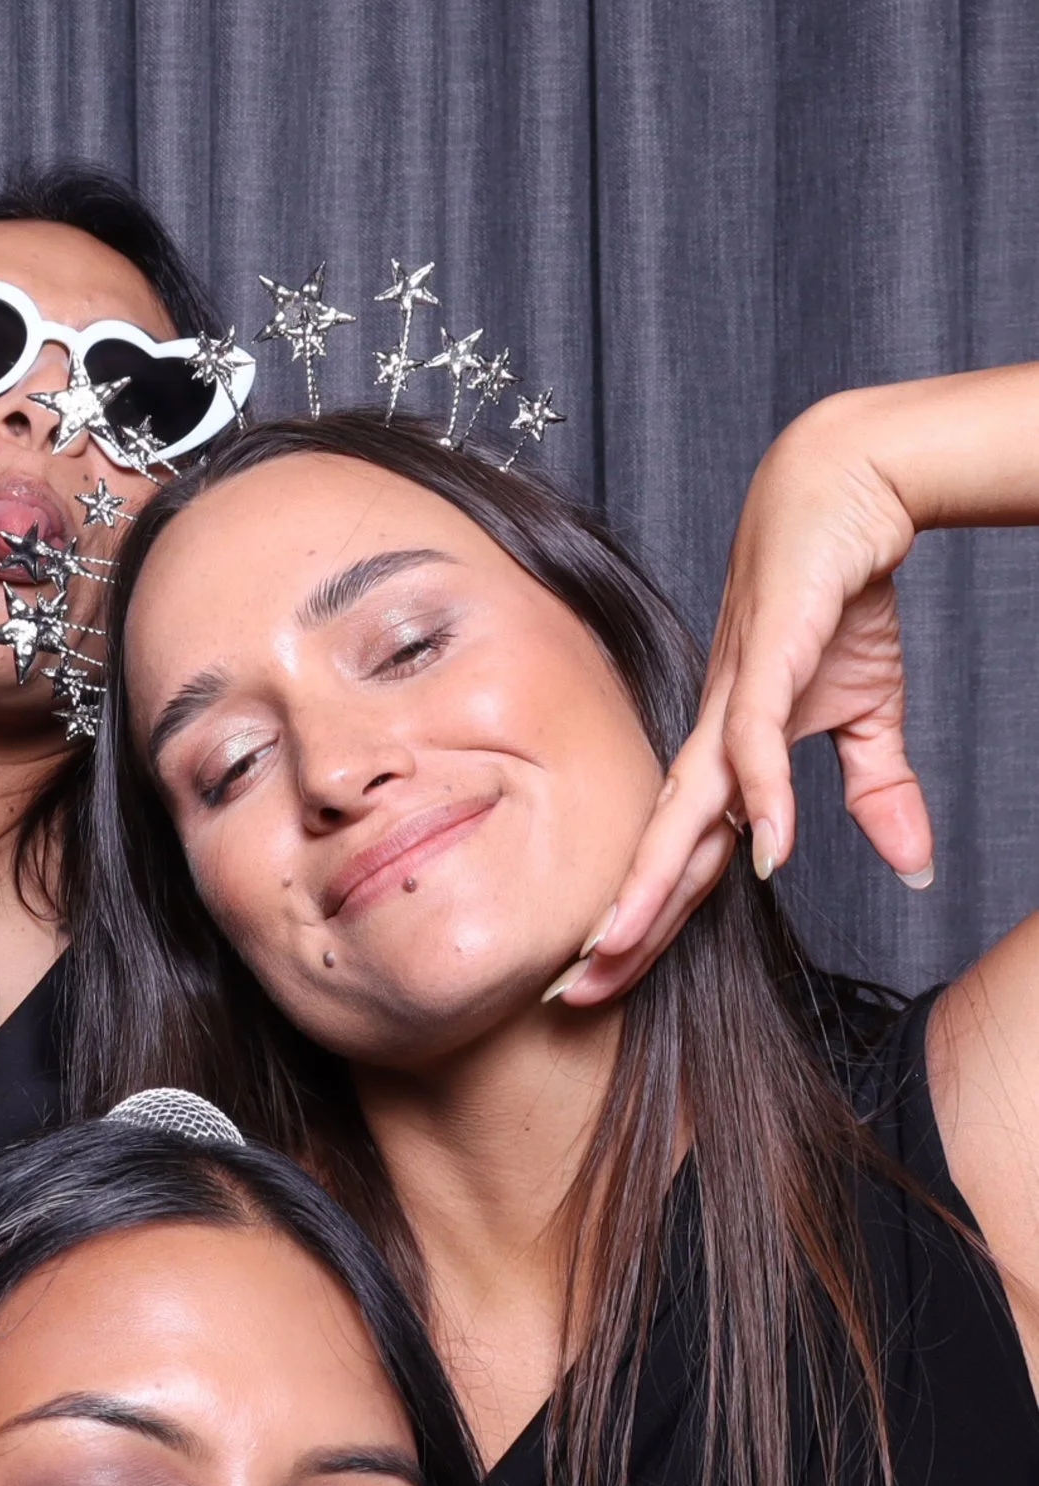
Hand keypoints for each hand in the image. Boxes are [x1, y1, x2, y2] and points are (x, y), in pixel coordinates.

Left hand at [569, 403, 924, 1001]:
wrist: (843, 494)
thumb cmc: (836, 597)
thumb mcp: (867, 712)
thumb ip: (875, 791)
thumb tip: (910, 866)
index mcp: (724, 750)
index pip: (682, 854)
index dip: (646, 921)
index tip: (605, 981)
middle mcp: (711, 731)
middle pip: (660, 846)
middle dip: (619, 922)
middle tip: (575, 990)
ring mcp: (732, 694)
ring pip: (684, 804)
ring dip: (656, 877)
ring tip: (621, 943)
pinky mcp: (771, 653)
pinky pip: (757, 739)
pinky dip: (762, 795)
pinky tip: (762, 851)